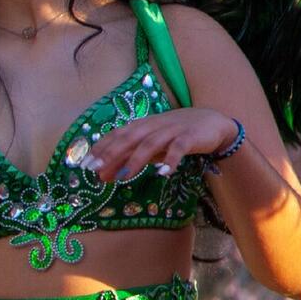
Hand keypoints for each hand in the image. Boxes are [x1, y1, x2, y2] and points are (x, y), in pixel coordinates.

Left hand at [82, 107, 236, 183]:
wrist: (214, 123)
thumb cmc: (179, 133)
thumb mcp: (154, 143)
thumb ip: (134, 155)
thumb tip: (108, 173)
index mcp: (144, 125)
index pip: (118, 134)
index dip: (101, 148)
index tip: (86, 164)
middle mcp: (155, 125)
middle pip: (130, 138)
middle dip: (111, 154)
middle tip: (97, 171)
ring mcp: (173, 130)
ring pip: (151, 143)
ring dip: (135, 160)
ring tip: (123, 177)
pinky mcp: (191, 137)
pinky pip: (179, 148)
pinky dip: (171, 159)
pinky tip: (163, 172)